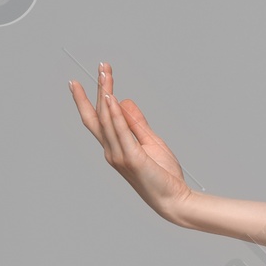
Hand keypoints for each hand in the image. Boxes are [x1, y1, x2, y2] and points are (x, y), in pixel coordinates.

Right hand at [70, 64, 195, 221]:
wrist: (174, 199)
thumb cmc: (163, 174)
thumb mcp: (151, 142)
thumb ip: (136, 123)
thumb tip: (123, 102)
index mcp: (115, 147)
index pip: (99, 119)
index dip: (91, 98)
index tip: (95, 76)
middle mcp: (112, 151)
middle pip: (99, 115)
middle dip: (99, 89)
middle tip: (101, 66)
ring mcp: (120, 155)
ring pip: (107, 120)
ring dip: (105, 95)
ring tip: (105, 74)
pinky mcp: (132, 158)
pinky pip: (121, 132)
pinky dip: (114, 115)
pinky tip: (112, 98)